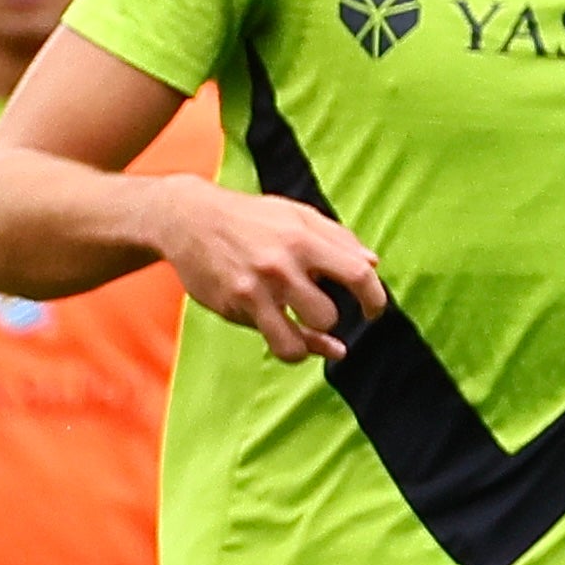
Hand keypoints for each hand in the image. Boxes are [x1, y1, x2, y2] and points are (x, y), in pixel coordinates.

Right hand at [149, 182, 384, 363]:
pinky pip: (277, 342)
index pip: (356, 274)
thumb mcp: (296, 215)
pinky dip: (295, 349)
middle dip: (332, 318)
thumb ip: (337, 238)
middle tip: (322, 312)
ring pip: (302, 338)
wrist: (190, 219)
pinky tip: (298, 344)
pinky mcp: (236, 306)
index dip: (374, 298)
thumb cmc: (249, 218)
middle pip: (328, 314)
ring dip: (312, 339)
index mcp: (303, 238)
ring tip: (307, 330)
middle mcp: (281, 265)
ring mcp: (256, 289)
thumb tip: (373, 263)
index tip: (373, 310)